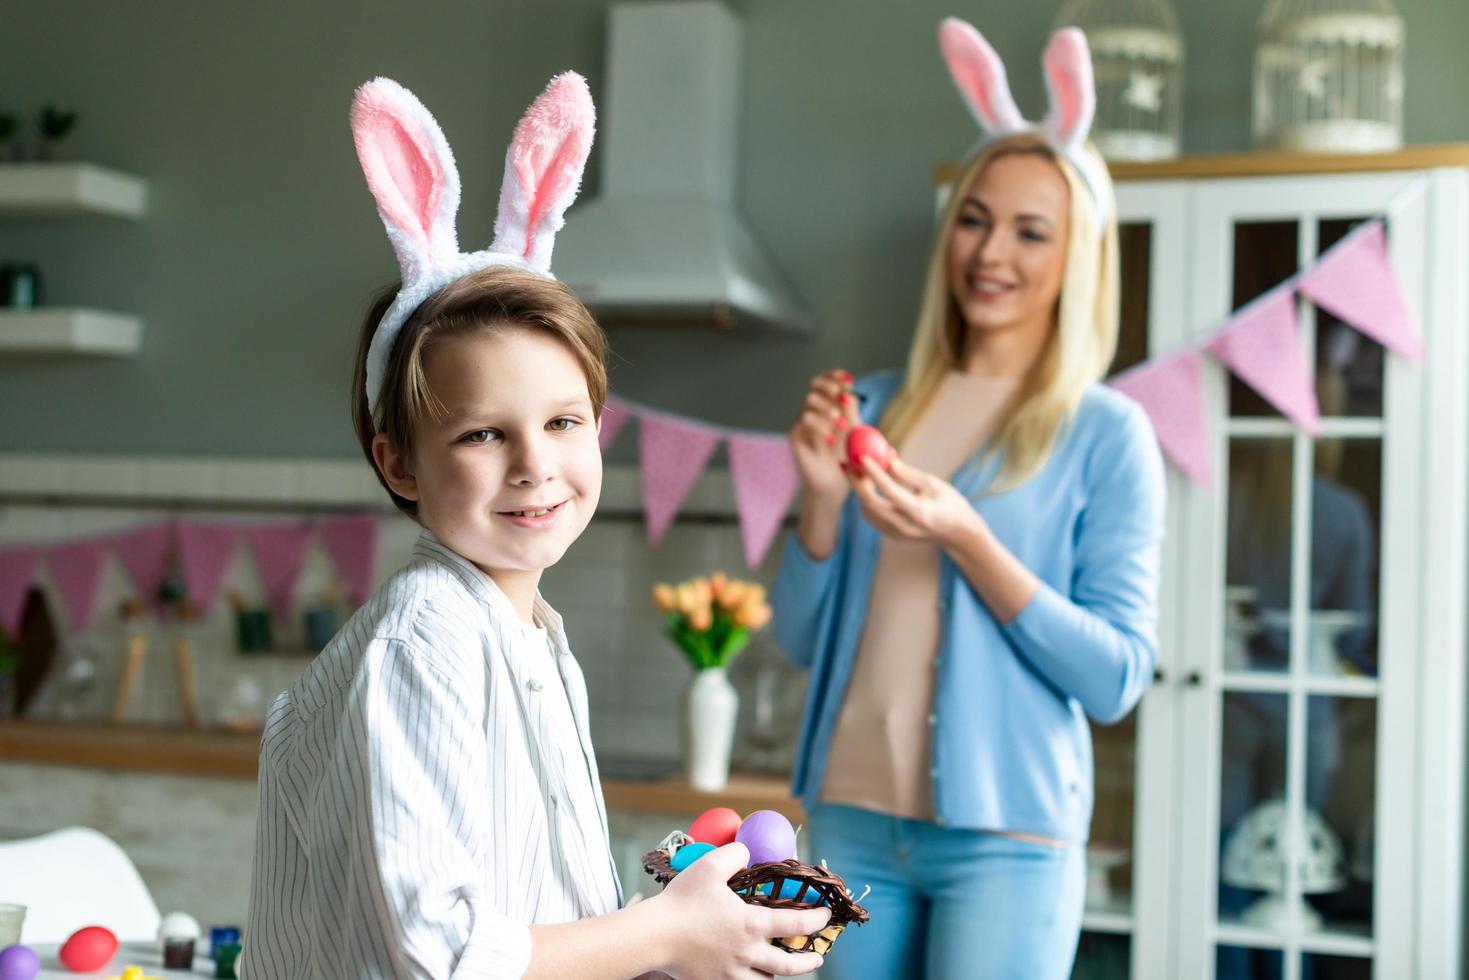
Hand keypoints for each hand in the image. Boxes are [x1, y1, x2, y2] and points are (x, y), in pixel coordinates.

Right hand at [651, 843, 829, 978]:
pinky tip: (747, 975)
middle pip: (789, 965)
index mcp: (751, 924)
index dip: (816, 919)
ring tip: (776, 964)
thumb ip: (735, 854)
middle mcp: (747, 953)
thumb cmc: (681, 901)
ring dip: (774, 972)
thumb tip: (746, 850)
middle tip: (818, 958)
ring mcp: (731, 973)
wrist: (653, 936)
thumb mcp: (710, 866)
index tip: (825, 916)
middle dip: (808, 962)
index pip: (796, 924)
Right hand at [789, 369, 860, 500]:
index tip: (850, 379)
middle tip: (843, 397)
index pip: (827, 380)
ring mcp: (802, 421)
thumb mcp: (854, 433)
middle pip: (815, 384)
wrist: (834, 482)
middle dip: (830, 386)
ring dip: (828, 409)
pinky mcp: (795, 435)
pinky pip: (804, 421)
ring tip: (841, 425)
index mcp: (828, 403)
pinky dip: (820, 428)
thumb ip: (852, 413)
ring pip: (809, 401)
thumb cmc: (847, 456)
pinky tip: (831, 440)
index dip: (836, 375)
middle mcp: (813, 408)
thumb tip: (851, 393)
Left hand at [850, 455, 982, 548]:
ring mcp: (897, 533)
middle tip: (848, 463)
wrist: (958, 534)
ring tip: (859, 470)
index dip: (873, 473)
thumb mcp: (934, 484)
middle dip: (856, 482)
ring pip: (867, 511)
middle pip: (870, 504)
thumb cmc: (950, 504)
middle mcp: (904, 526)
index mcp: (918, 512)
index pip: (889, 491)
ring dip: (860, 490)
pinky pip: (872, 516)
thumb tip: (885, 458)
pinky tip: (868, 484)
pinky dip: (867, 499)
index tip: (862, 456)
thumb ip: (907, 474)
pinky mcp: (892, 535)